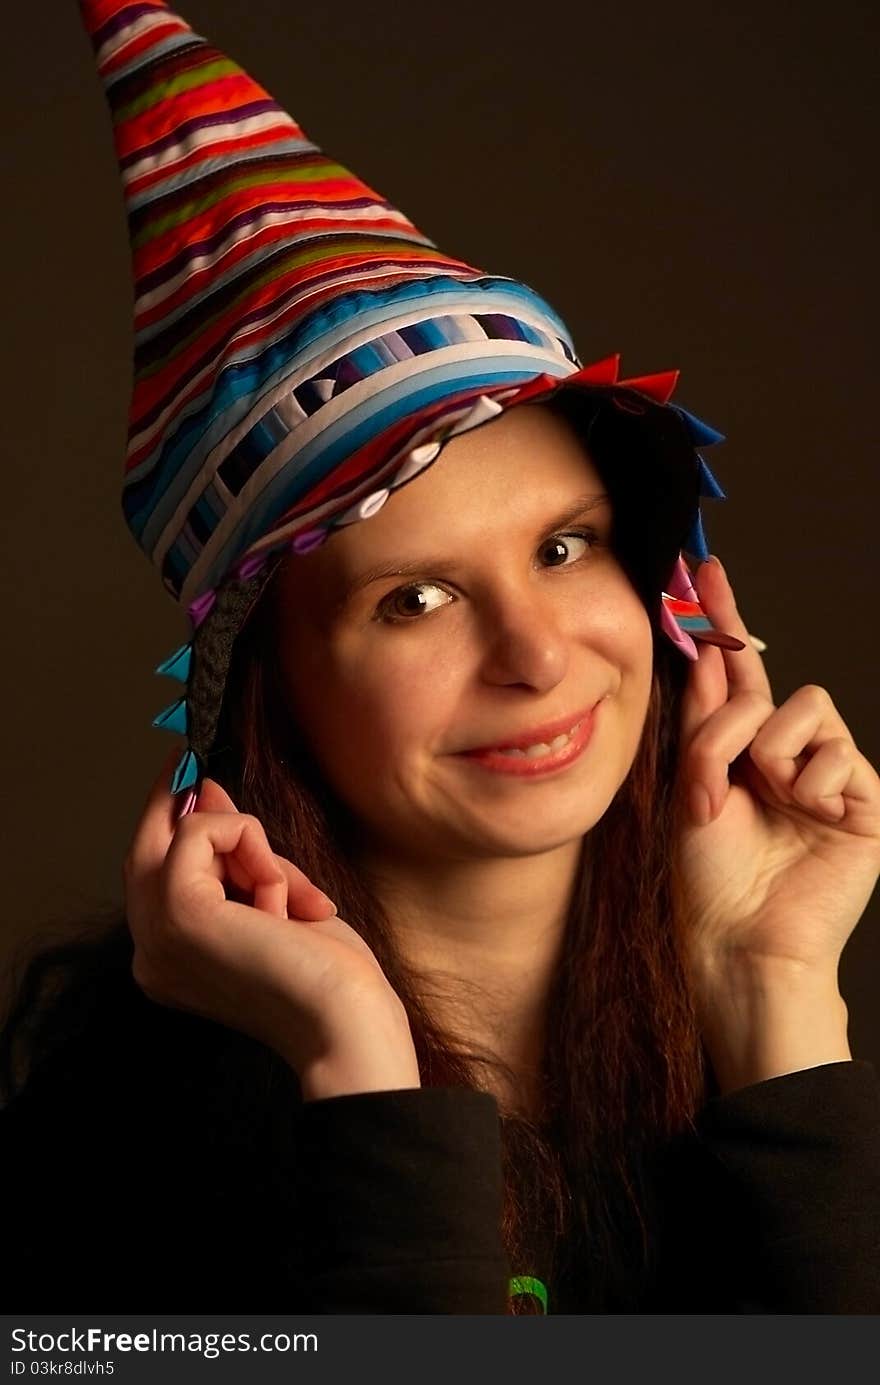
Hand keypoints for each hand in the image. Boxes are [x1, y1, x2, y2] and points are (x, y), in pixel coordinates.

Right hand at [123, 752, 418, 1094]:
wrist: (347, 1023)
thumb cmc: (327, 977)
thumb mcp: (274, 903)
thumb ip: (236, 859)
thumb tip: (210, 796)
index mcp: (168, 961)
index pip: (151, 878)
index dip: (174, 826)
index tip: (199, 783)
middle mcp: (149, 953)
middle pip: (143, 852)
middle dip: (174, 803)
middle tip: (193, 763)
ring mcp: (155, 935)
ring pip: (180, 836)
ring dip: (247, 843)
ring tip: (289, 895)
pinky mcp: (178, 911)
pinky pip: (202, 833)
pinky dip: (251, 843)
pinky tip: (282, 895)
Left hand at [675, 557, 879, 990]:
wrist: (739, 940)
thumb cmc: (707, 878)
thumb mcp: (690, 784)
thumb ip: (704, 718)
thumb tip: (709, 651)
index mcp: (741, 753)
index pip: (737, 673)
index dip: (723, 620)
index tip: (705, 570)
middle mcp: (787, 758)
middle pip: (768, 686)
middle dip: (730, 728)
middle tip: (712, 783)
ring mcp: (830, 779)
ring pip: (807, 707)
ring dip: (771, 756)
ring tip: (767, 805)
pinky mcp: (866, 801)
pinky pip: (839, 751)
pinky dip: (814, 784)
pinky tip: (809, 818)